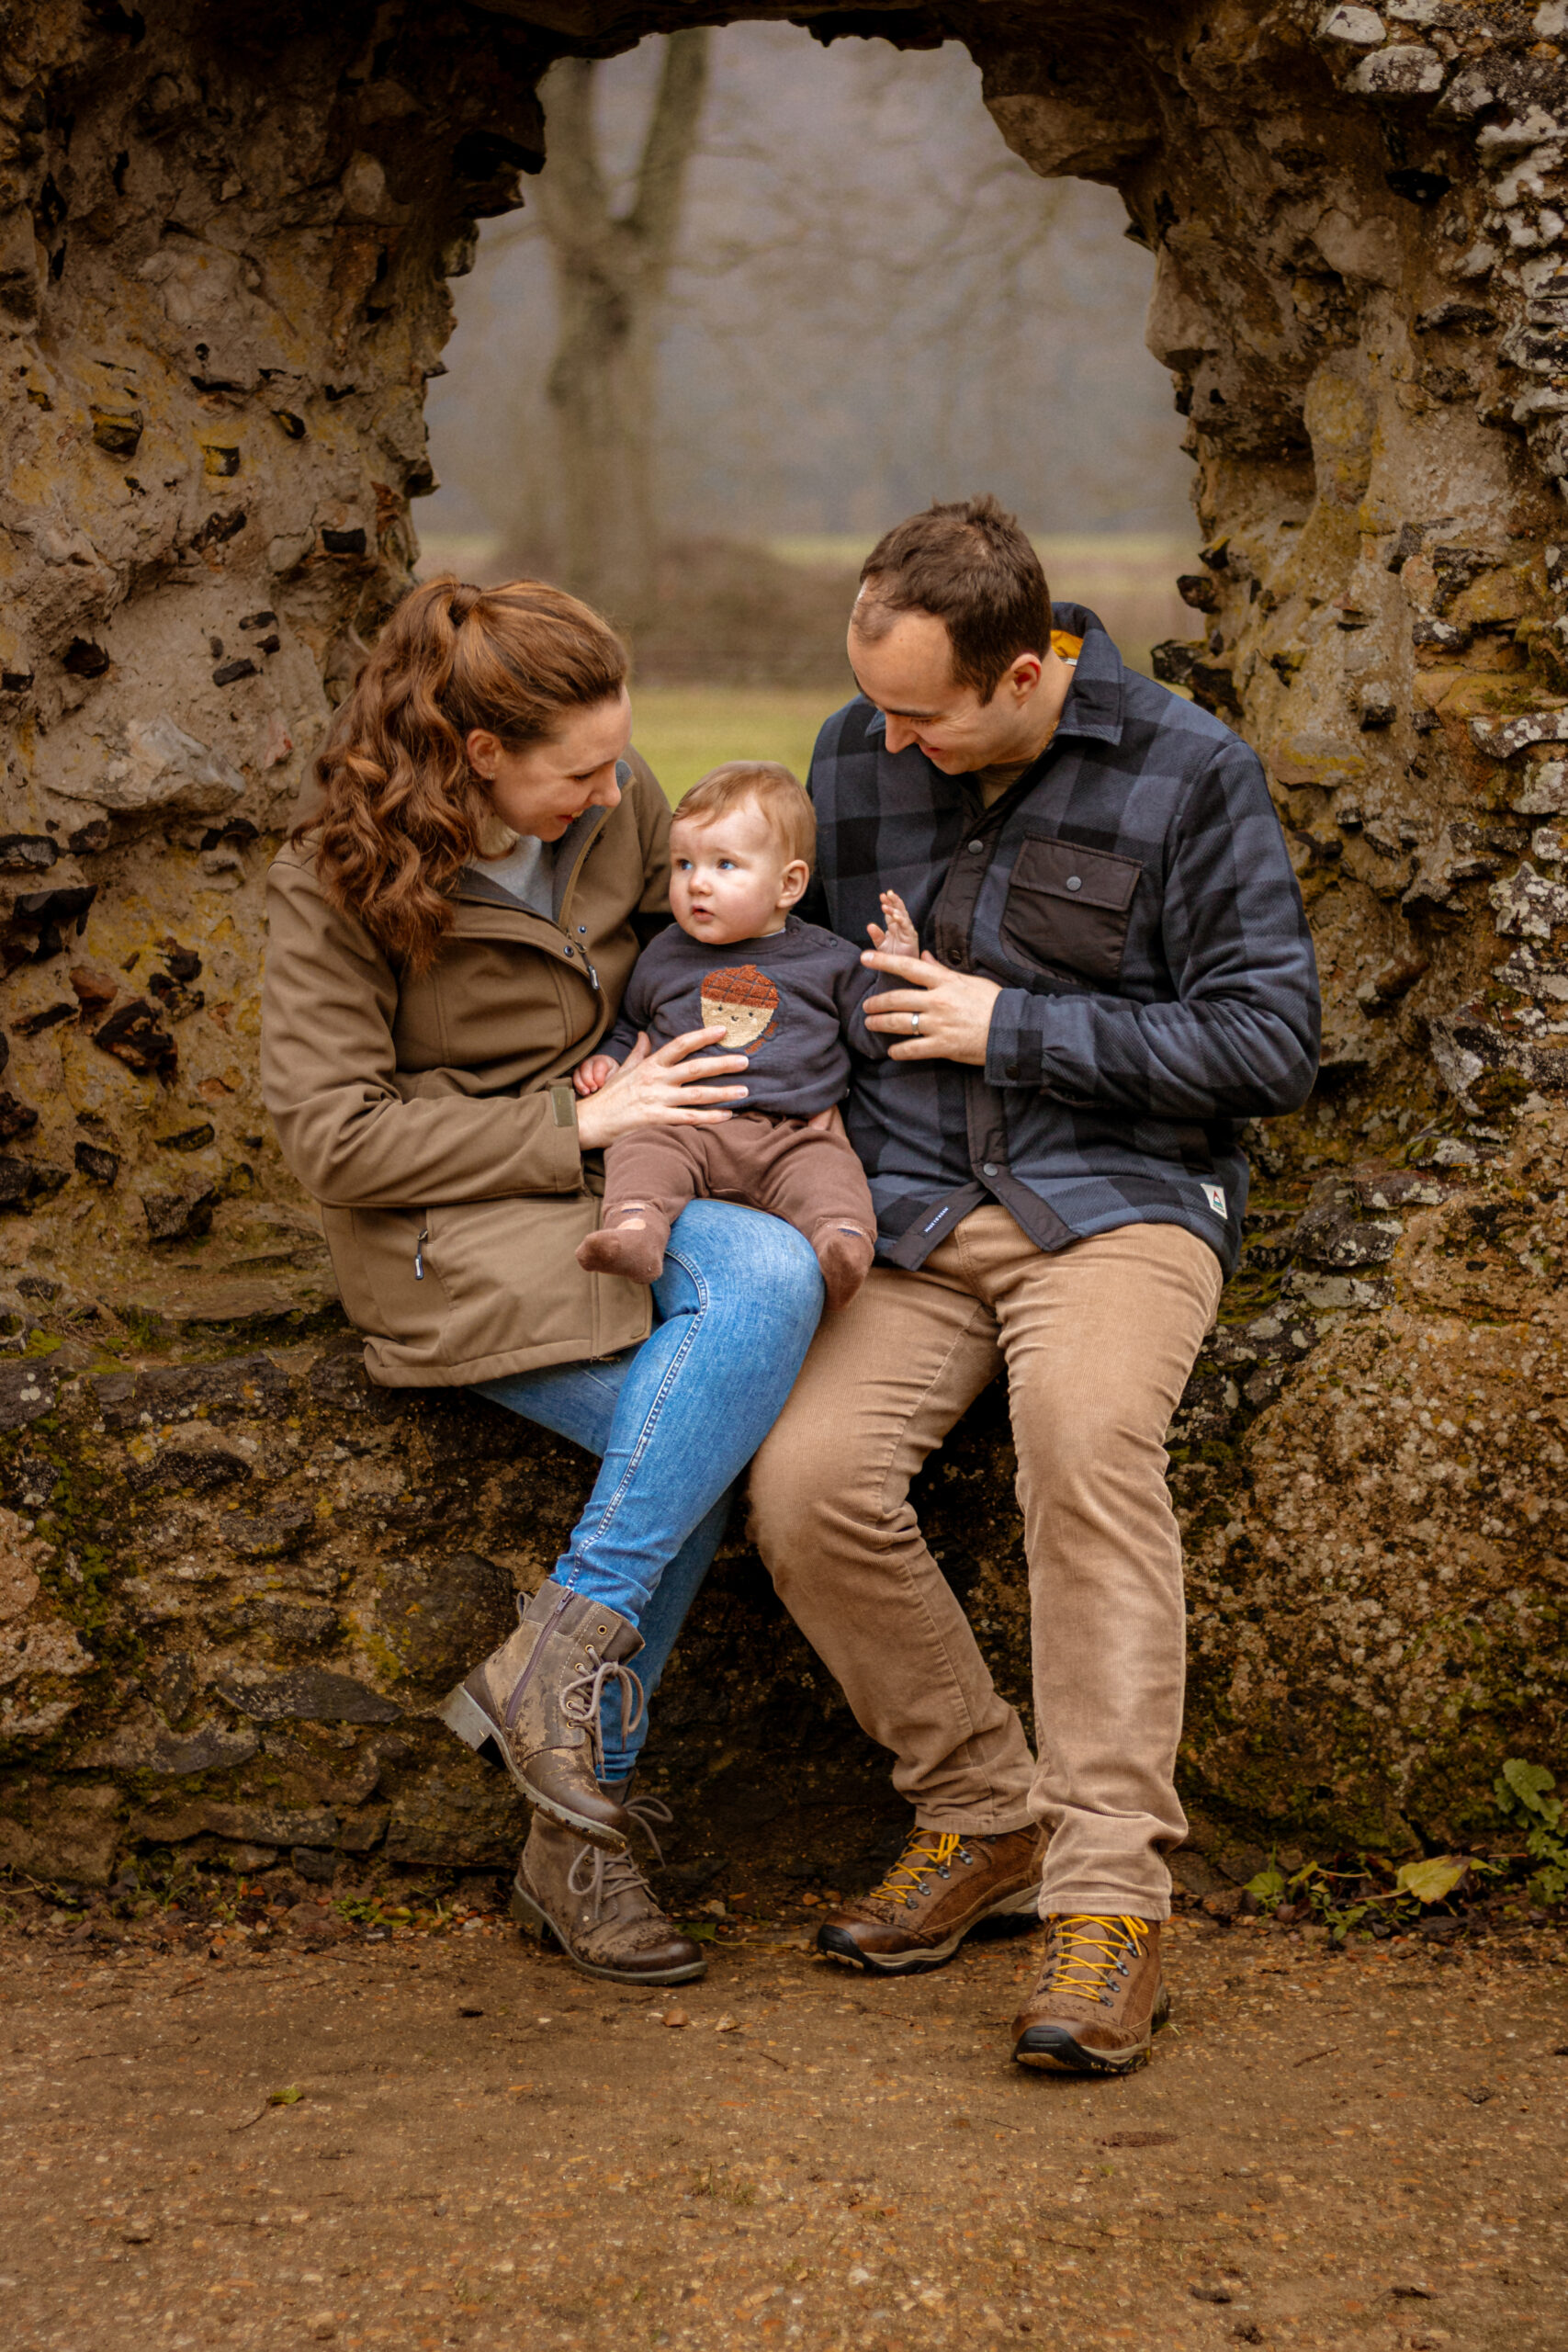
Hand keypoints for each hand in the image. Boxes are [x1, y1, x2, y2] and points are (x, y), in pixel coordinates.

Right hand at [572, 1054, 618, 1097]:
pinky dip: (577, 1088)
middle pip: (585, 1069)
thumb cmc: (612, 1075)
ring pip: (577, 1075)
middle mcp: (589, 1063)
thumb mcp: (615, 1076)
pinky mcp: (577, 1076)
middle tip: (594, 1089)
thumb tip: (601, 1089)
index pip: (598, 1067)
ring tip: (586, 1093)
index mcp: (602, 1061)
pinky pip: (573, 1081)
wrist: (608, 1071)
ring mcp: (581, 1068)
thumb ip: (609, 1081)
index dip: (599, 1078)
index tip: (601, 1086)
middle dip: (588, 1081)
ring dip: (581, 1085)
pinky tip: (583, 1093)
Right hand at [574, 1025, 750, 1149]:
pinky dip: (710, 1118)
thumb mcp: (623, 1069)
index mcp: (650, 1065)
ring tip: (745, 1091)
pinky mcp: (656, 1121)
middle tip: (745, 1061)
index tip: (722, 1030)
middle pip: (694, 1068)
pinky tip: (727, 1116)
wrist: (590, 1121)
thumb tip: (645, 1034)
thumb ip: (639, 1052)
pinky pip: (689, 1119)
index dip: (701, 1036)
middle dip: (722, 1065)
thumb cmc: (609, 1096)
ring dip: (723, 1093)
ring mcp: (657, 1101)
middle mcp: (656, 1080)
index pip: (679, 1045)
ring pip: (697, 1095)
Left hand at [860, 948, 1001, 1065]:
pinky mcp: (943, 1046)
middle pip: (897, 998)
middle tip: (866, 1006)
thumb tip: (923, 957)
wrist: (1012, 1029)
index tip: (865, 958)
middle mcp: (938, 1001)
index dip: (884, 961)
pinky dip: (899, 1051)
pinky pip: (913, 1050)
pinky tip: (892, 1052)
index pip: (907, 967)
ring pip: (899, 1022)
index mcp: (945, 981)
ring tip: (871, 1024)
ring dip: (880, 1024)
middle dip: (876, 1002)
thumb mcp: (969, 980)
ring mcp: (939, 1024)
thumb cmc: (993, 1002)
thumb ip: (942, 970)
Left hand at [866, 890, 918, 959]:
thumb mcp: (881, 946)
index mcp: (895, 927)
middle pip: (899, 910)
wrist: (899, 973)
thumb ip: (876, 935)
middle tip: (887, 893)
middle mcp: (902, 927)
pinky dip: (901, 920)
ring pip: (903, 916)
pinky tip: (895, 916)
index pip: (891, 912)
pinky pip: (907, 926)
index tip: (882, 896)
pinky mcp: (911, 937)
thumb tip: (870, 925)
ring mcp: (907, 931)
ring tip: (887, 905)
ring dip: (895, 909)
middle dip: (894, 901)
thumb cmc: (892, 958)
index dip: (888, 903)